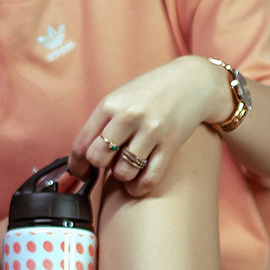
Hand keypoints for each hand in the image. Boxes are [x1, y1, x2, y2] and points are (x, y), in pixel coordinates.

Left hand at [68, 57, 229, 195]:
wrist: (191, 82)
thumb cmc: (151, 92)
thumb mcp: (121, 98)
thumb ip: (102, 122)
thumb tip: (84, 156)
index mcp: (110, 104)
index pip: (82, 143)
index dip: (77, 165)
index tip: (80, 173)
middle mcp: (128, 116)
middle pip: (98, 158)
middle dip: (101, 167)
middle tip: (109, 164)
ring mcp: (150, 130)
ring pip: (123, 172)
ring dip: (123, 176)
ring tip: (128, 168)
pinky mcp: (170, 143)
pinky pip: (149, 177)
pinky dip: (139, 187)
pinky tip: (138, 184)